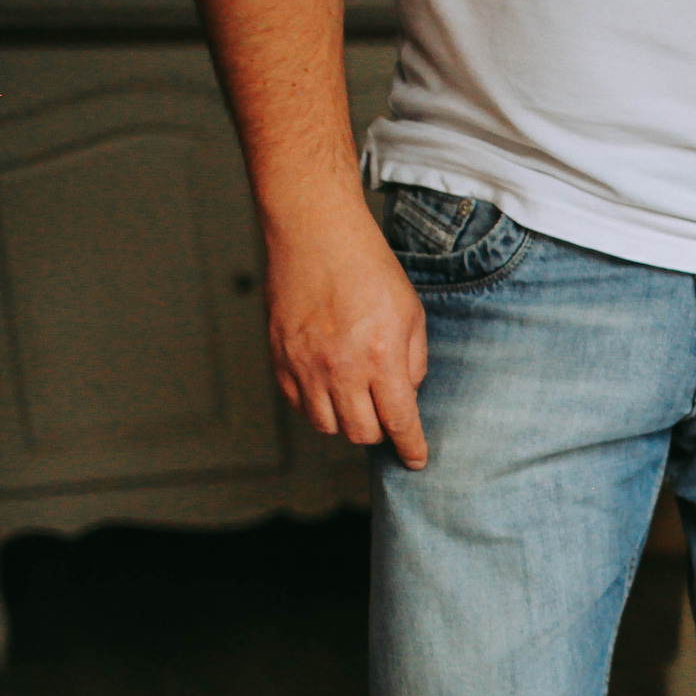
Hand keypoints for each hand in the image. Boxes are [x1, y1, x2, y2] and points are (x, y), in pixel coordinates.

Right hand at [264, 196, 430, 467]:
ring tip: (357, 398)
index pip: (399, 422)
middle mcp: (340, 368)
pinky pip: (298, 404)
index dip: (411, 448)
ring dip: (346, 421)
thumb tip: (407, 396)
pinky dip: (317, 405)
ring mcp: (304, 365)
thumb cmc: (369, 269)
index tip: (416, 461)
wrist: (316, 235)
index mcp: (380, 358)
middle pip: (361, 433)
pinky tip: (329, 386)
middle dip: (380, 432)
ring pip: (326, 425)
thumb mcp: (412, 315)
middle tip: (386, 415)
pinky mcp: (279, 358)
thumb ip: (413, 362)